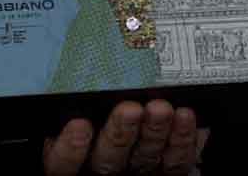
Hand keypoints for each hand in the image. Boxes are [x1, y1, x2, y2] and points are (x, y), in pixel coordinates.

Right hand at [41, 99, 207, 174]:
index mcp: (77, 160)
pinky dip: (183, 138)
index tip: (78, 125)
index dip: (70, 149)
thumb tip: (64, 80)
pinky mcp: (166, 172)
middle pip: (108, 159)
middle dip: (120, 133)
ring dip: (154, 132)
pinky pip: (176, 161)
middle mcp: (104, 169)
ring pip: (145, 158)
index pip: (63, 164)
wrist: (139, 154)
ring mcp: (137, 172)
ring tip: (161, 108)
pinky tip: (184, 116)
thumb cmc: (97, 125)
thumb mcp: (72, 118)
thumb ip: (71, 111)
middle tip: (130, 109)